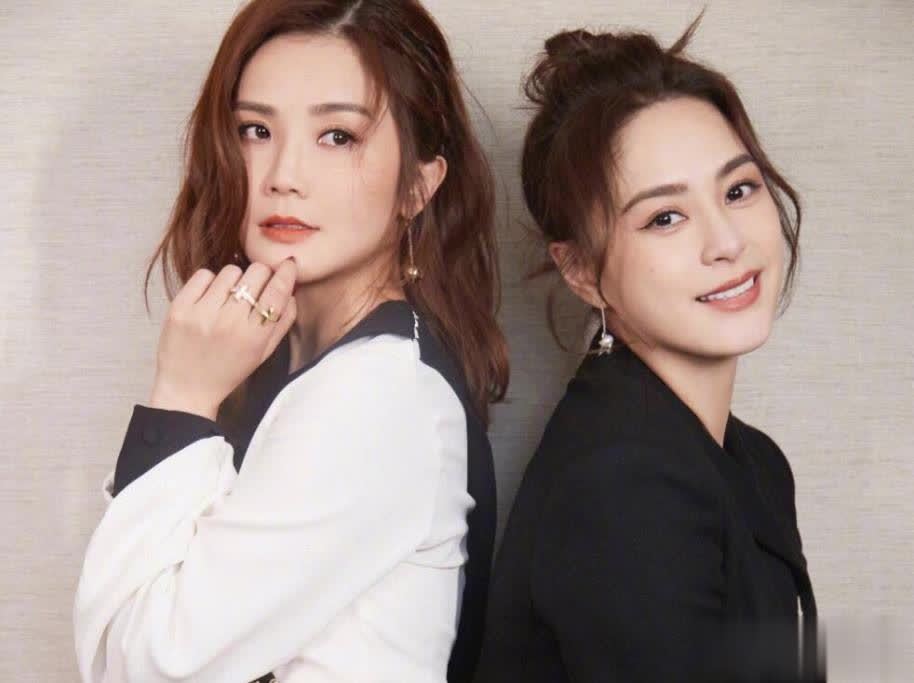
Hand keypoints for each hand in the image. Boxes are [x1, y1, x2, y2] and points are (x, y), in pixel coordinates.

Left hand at [148, 259, 297, 418]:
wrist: (186, 390)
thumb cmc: (229, 371)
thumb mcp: (263, 353)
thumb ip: (283, 322)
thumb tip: (291, 290)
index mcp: (254, 337)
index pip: (277, 291)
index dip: (286, 273)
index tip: (288, 264)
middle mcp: (229, 323)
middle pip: (256, 273)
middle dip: (262, 275)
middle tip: (257, 285)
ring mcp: (201, 314)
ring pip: (231, 271)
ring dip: (235, 280)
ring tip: (230, 297)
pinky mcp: (180, 308)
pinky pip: (203, 275)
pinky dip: (210, 282)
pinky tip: (210, 298)